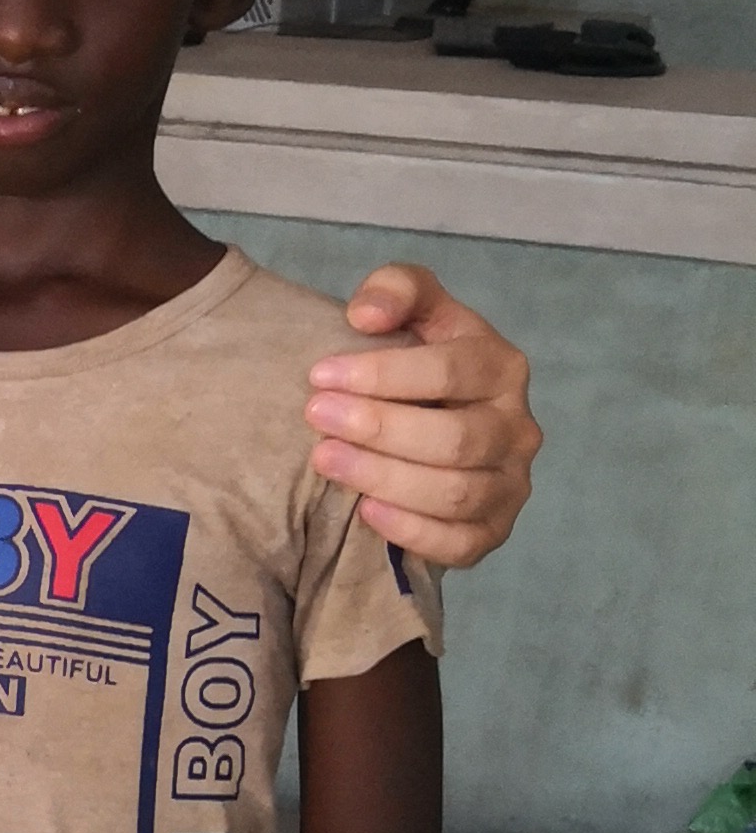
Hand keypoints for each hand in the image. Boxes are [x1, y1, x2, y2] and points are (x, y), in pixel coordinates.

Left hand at [306, 266, 538, 565]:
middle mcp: (517, 428)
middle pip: (454, 439)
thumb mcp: (414, 310)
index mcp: (502, 367)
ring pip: (456, 493)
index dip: (383, 374)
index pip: (452, 371)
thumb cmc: (416, 361)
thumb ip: (396, 288)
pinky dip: (412, 531)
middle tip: (315, 417)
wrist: (432, 419)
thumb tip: (367, 315)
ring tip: (325, 459)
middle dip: (378, 428)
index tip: (320, 375)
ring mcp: (510, 484)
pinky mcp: (492, 531)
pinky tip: (363, 511)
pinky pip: (461, 544)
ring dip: (384, 477)